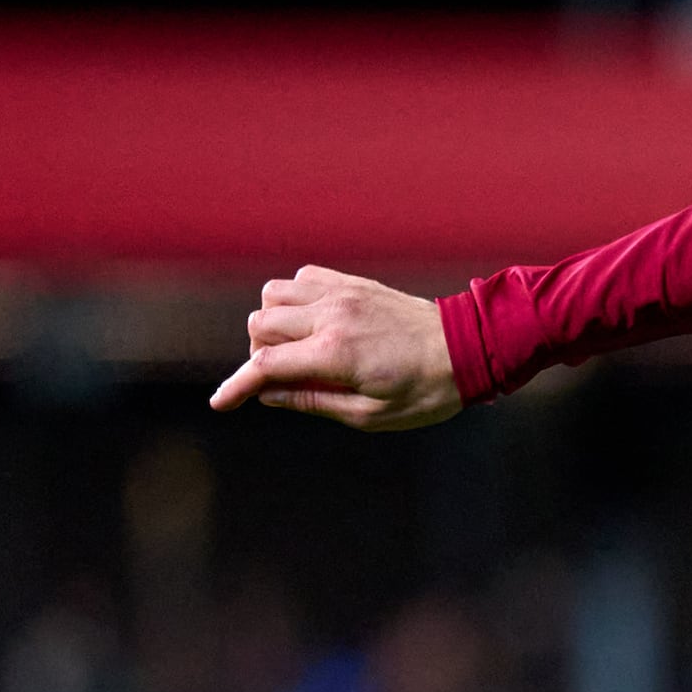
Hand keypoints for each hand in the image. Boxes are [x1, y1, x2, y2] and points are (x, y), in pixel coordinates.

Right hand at [208, 267, 463, 430]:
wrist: (470, 348)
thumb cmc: (427, 391)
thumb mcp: (371, 415)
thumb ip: (313, 401)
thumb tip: (268, 395)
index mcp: (336, 354)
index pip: (265, 365)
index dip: (236, 386)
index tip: (221, 403)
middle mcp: (332, 315)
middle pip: (259, 324)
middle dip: (259, 354)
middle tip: (285, 377)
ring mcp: (342, 293)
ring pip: (273, 294)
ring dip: (272, 322)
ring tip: (298, 348)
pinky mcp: (354, 282)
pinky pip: (302, 277)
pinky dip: (294, 297)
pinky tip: (312, 321)